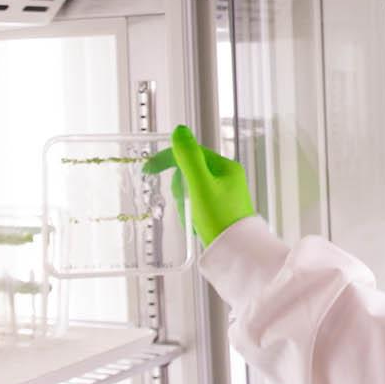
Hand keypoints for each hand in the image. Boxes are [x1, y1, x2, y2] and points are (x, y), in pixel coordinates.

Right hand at [143, 125, 255, 246]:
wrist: (236, 252)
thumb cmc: (220, 219)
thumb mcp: (200, 185)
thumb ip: (189, 157)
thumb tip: (180, 131)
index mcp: (225, 167)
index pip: (191, 153)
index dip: (168, 159)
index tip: (148, 169)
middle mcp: (228, 178)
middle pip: (190, 172)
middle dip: (180, 187)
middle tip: (183, 203)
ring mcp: (225, 195)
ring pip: (191, 190)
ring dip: (185, 203)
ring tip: (191, 217)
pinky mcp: (221, 211)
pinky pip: (197, 205)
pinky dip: (191, 213)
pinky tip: (194, 224)